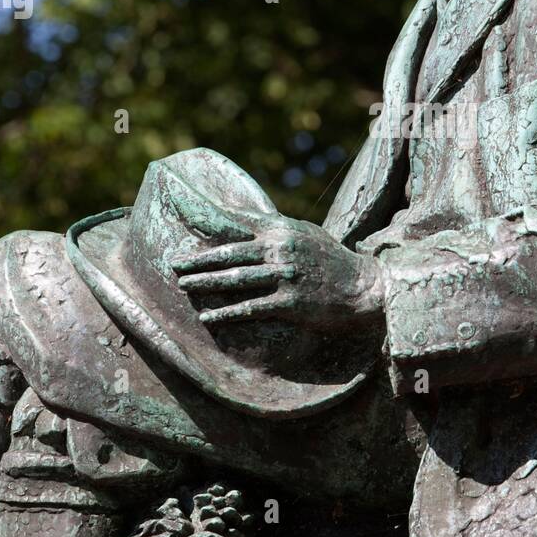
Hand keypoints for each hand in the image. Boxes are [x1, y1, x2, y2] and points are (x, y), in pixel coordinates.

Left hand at [169, 218, 382, 329]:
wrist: (363, 287)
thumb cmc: (332, 259)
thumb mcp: (306, 233)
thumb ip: (276, 227)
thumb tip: (244, 220)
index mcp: (283, 230)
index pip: (237, 225)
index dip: (207, 228)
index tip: (185, 231)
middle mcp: (281, 250)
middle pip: (229, 255)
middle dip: (198, 261)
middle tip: (174, 265)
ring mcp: (285, 276)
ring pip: (236, 280)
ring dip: (206, 284)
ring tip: (185, 287)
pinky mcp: (290, 302)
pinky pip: (250, 308)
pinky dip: (226, 313)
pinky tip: (209, 316)